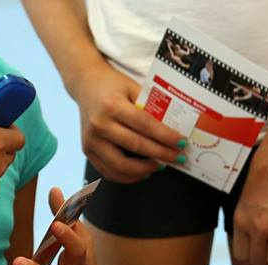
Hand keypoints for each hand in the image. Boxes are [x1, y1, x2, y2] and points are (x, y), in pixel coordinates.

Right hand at [69, 61, 184, 183]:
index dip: (166, 137)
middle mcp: (99, 124)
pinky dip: (129, 177)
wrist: (86, 84)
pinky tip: (143, 172)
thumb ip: (149, 107)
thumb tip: (173, 129)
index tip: (181, 143)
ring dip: (145, 169)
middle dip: (161, 155)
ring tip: (160, 165)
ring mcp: (91, 140)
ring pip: (121, 166)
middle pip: (136, 146)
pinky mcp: (88, 151)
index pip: (145, 125)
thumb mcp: (132, 88)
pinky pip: (110, 172)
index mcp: (112, 105)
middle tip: (178, 158)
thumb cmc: (112, 86)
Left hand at [231, 145, 267, 264]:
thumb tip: (254, 234)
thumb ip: (248, 217)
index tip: (259, 249)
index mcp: (242, 220)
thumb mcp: (245, 195)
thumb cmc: (265, 167)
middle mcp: (258, 227)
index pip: (241, 255)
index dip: (251, 254)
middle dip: (267, 258)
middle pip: (259, 262)